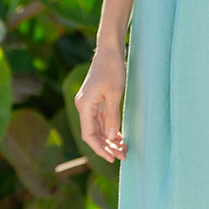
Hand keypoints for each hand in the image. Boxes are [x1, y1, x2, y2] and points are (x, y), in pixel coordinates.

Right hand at [74, 46, 128, 161]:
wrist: (110, 50)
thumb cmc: (112, 69)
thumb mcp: (114, 94)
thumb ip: (111, 116)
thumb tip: (110, 137)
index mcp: (84, 106)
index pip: (89, 135)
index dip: (100, 149)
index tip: (112, 158)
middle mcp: (84, 106)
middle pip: (93, 134)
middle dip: (107, 146)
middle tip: (123, 156)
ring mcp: (89, 104)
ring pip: (98, 128)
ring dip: (110, 140)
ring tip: (124, 149)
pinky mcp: (96, 100)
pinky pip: (101, 120)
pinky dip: (110, 130)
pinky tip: (120, 137)